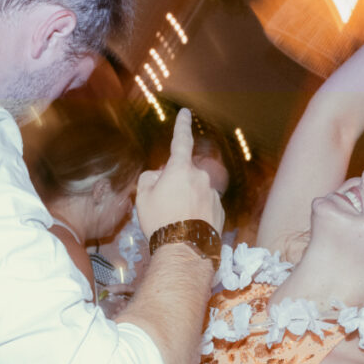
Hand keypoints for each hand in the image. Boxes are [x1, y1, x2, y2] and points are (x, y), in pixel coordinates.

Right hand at [136, 108, 225, 238]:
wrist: (184, 250)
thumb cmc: (160, 221)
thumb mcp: (143, 197)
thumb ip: (150, 178)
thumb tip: (160, 176)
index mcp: (181, 169)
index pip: (181, 141)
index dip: (181, 126)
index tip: (186, 113)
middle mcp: (201, 178)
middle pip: (185, 173)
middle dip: (176, 182)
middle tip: (164, 203)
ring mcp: (213, 195)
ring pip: (196, 191)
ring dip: (187, 199)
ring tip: (176, 220)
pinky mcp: (221, 211)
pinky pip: (205, 206)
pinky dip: (198, 212)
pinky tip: (189, 226)